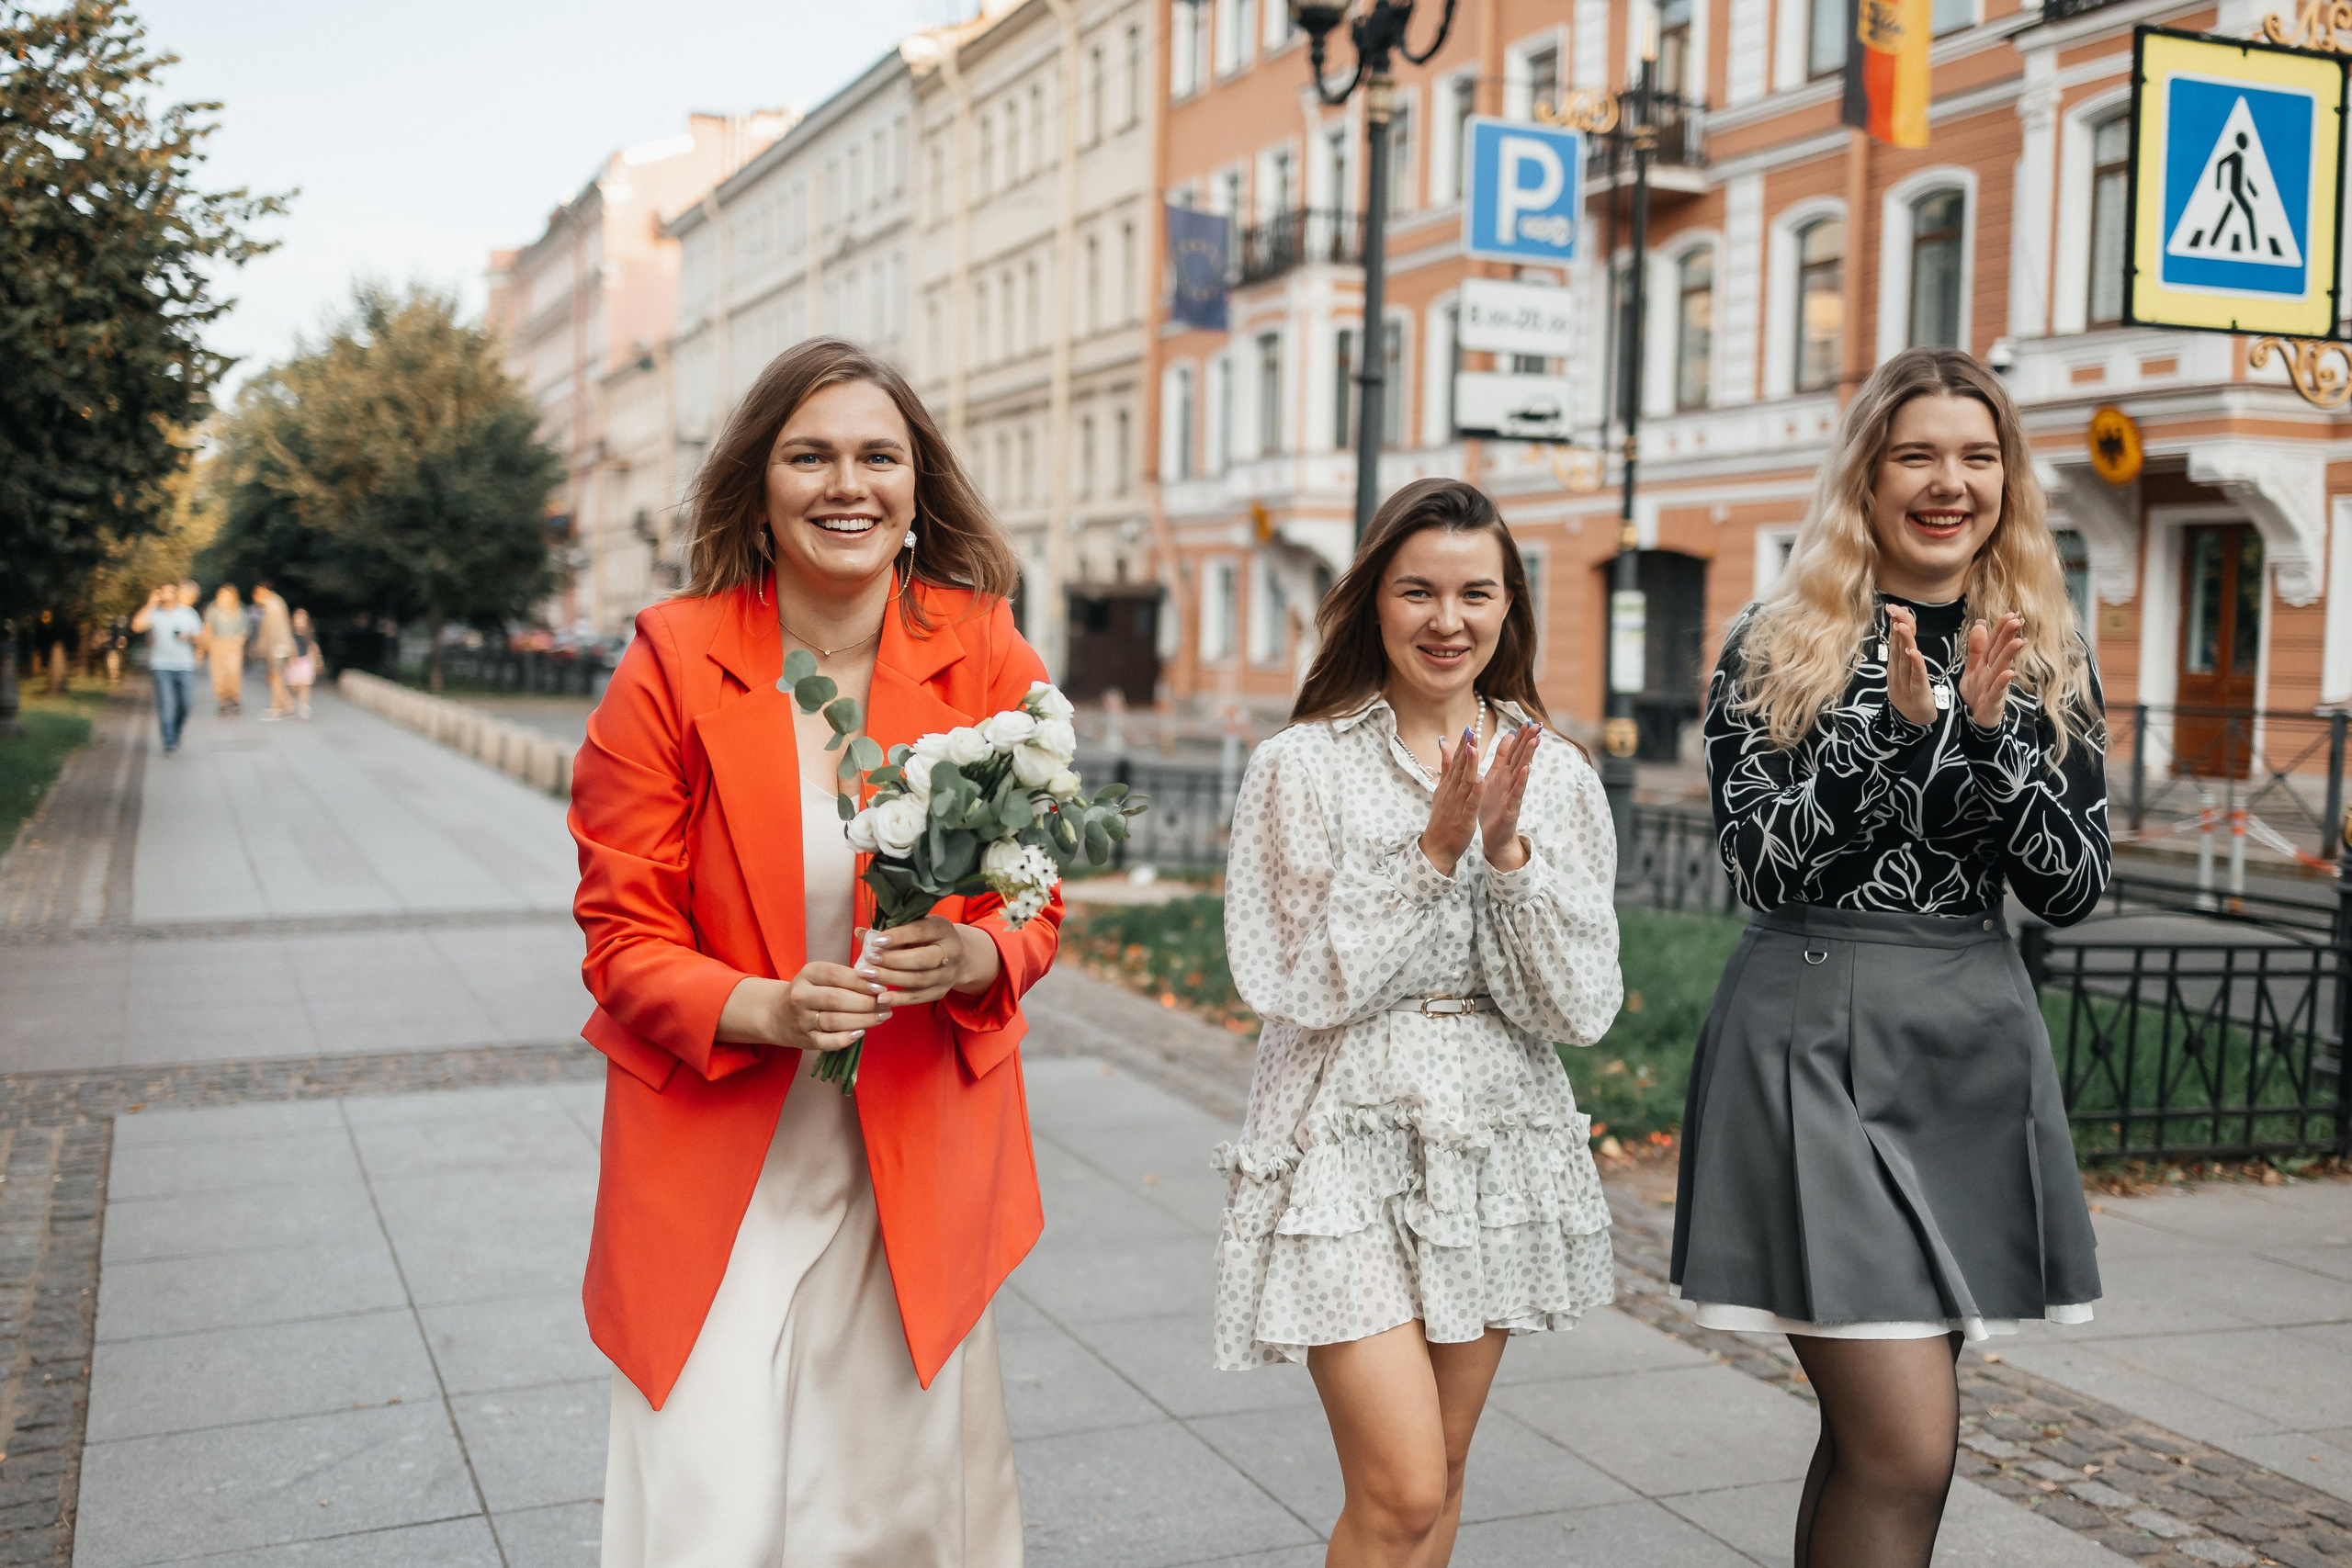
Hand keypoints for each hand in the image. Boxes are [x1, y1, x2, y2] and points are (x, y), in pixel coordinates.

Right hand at [717, 963, 889, 1051]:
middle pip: (837, 999)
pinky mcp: (806, 1040)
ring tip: (882, 1016)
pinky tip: (861, 1033)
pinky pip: (828, 1042)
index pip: (836, 975)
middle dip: (866, 1002)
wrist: (777, 1015)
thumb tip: (878, 976)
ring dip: (863, 1019)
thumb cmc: (811, 991)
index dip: (860, 981)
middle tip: (886, 1003)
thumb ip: (847, 974)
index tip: (881, 985)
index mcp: (808, 974)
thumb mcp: (821, 975)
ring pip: (835, 1021)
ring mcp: (802, 1020)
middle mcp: (801, 996)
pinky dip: (846, 1039)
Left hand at [854, 915, 998, 1007]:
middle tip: (870, 960)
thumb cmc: (928, 938)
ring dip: (891, 979)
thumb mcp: (916, 927)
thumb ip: (891, 930)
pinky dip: (898, 999)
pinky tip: (880, 998)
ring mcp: (948, 974)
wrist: (960, 957)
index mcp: (943, 929)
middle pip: (922, 959)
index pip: (921, 931)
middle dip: (893, 960)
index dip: (898, 936)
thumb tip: (860, 932)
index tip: (876, 941)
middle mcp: (951, 952)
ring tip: (868, 977)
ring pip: (919, 980)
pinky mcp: (941, 991)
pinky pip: (919, 997)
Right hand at [1420, 728, 1481, 876]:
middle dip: (1465, 749)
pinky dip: (1474, 792)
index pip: (1455, 762)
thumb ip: (1445, 767)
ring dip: (1469, 765)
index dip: (1461, 745)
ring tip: (1474, 748)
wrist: (1436, 848)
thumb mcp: (1441, 790)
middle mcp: (1450, 792)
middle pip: (1458, 768)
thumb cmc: (1442, 819)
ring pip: (1464, 782)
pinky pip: (1470, 804)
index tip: (1468, 728)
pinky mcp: (1463, 820)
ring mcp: (1456, 806)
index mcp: (1447, 786)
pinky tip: (1480, 780)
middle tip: (1470, 731)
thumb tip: (1443, 743)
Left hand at [1476, 724, 1539, 871]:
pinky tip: (1526, 770)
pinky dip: (1521, 781)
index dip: (1521, 736)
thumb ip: (1502, 757)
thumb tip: (1510, 734)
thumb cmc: (1493, 806)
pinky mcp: (1511, 809)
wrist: (1493, 836)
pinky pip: (1517, 793)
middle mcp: (1511, 781)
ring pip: (1522, 772)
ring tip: (1535, 741)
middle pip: (1521, 757)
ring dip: (1528, 756)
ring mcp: (1513, 794)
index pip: (1514, 751)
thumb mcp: (1494, 777)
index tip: (1528, 720)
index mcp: (1504, 773)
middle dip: (1529, 741)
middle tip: (1538, 724)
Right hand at [1884, 605, 1937, 726]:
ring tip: (1902, 625)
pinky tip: (1914, 652)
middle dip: (1897, 626)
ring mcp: (1905, 683)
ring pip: (1905, 659)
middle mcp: (1897, 672)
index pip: (1895, 640)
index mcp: (1896, 666)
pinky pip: (1917, 676)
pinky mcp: (1917, 693)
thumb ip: (1905, 650)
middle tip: (1895, 609)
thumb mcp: (1905, 671)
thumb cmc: (1910, 695)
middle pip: (1898, 646)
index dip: (1895, 623)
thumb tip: (1902, 627)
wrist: (1910, 724)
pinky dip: (1915, 664)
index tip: (1894, 606)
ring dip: (1904, 641)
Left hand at [1959, 613, 2024, 729]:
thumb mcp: (1973, 669)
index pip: (1994, 644)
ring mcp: (1996, 687)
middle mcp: (1995, 673)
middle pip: (2000, 652)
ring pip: (2002, 669)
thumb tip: (1980, 624)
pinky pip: (1998, 691)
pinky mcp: (1993, 702)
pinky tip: (2010, 672)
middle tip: (2017, 620)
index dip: (2001, 630)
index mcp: (1988, 664)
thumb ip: (1976, 649)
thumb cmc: (1978, 693)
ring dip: (2009, 655)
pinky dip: (2003, 682)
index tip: (2010, 614)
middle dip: (2008, 637)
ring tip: (2018, 642)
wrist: (1975, 720)